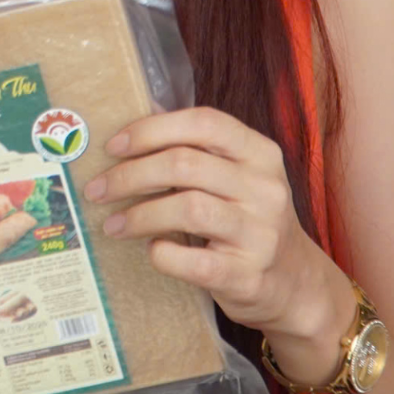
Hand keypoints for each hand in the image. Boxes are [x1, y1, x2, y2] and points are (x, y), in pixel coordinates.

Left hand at [86, 107, 349, 366]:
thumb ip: (197, 147)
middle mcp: (266, 189)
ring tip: (113, 223)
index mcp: (260, 154)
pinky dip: (162, 253)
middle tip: (97, 189)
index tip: (114, 146)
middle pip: (184, 165)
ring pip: (187, 208)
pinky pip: (192, 260)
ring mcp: (260, 233)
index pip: (204, 123)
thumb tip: (143, 107)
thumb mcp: (237, 176)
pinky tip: (151, 250)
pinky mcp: (248, 275)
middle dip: (129, 175)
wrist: (295, 285)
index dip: (152, 129)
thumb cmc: (249, 221)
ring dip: (138, 215)